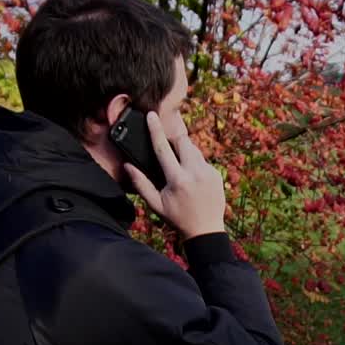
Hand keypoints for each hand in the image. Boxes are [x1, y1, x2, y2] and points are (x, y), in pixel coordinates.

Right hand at [125, 111, 226, 239]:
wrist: (206, 230)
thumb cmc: (177, 218)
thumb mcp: (156, 204)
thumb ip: (141, 184)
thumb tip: (128, 166)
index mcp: (177, 179)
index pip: (163, 148)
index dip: (155, 130)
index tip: (151, 115)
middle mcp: (195, 172)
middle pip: (183, 141)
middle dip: (174, 140)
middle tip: (168, 149)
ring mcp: (208, 172)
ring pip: (194, 149)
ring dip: (185, 152)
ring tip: (180, 170)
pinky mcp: (216, 174)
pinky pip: (203, 160)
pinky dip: (195, 164)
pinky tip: (192, 180)